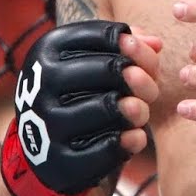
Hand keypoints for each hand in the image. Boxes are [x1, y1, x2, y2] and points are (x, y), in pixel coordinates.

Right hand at [1, 21, 161, 195]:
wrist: (40, 141)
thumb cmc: (76, 89)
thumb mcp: (90, 58)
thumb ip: (127, 44)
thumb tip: (156, 44)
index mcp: (48, 49)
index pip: (104, 36)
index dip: (135, 47)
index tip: (144, 60)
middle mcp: (42, 82)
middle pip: (108, 69)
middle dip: (139, 78)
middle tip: (151, 90)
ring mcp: (47, 123)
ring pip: (107, 107)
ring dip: (137, 109)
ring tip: (142, 111)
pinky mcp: (59, 159)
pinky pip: (104, 149)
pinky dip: (128, 141)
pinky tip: (136, 137)